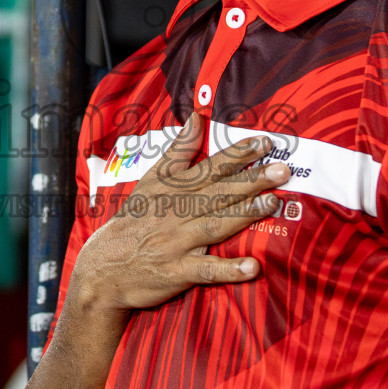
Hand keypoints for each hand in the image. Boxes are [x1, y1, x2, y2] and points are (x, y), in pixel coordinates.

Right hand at [69, 112, 290, 314]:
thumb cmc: (135, 219)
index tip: (266, 142)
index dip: (238, 155)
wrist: (104, 267)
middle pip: (219, 193)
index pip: (210, 167)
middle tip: (282, 170)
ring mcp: (178, 243)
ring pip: (215, 225)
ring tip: (271, 205)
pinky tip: (251, 267)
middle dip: (251, 181)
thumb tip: (197, 117)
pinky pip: (206, 271)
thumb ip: (178, 150)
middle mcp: (177, 212)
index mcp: (174, 189)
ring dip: (244, 215)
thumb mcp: (151, 181)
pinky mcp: (177, 272)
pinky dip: (228, 270)